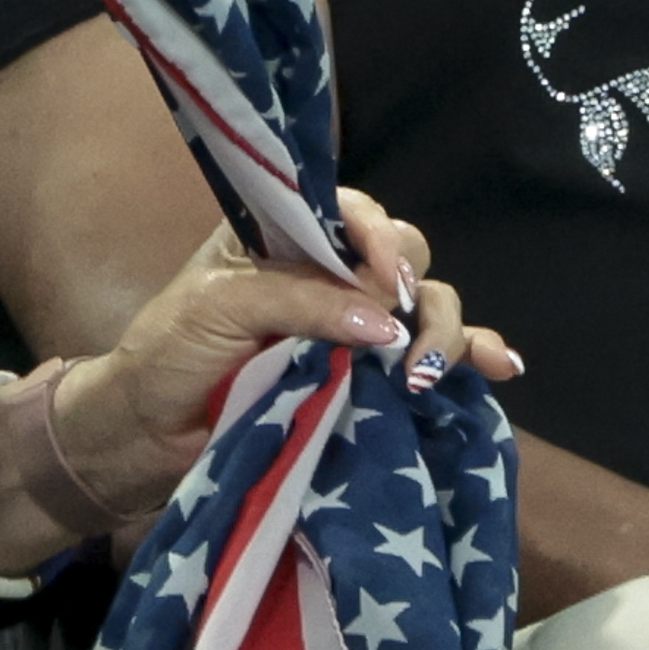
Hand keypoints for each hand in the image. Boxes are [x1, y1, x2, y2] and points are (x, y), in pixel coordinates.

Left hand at [52, 190, 525, 511]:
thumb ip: (298, 301)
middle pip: (404, 258)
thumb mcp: (218, 308)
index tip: (384, 276)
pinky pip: (434, 360)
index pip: (351, 211)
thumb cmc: (169, 355)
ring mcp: (353, 330)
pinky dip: (473, 357)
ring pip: (427, 307)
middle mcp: (328, 275)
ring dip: (444, 331)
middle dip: (413, 290)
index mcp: (285, 237)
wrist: (146, 437)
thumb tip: (385, 324)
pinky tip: (502, 367)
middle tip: (399, 339)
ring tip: (427, 373)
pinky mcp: (369, 381)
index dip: (378, 235)